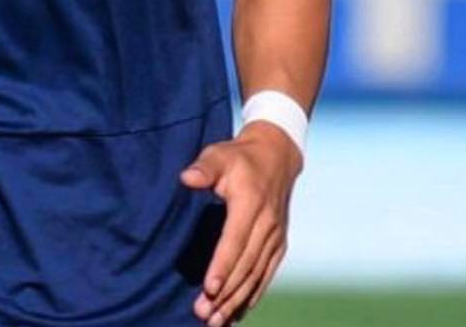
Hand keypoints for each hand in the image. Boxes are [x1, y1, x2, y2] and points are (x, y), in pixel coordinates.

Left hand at [180, 120, 302, 324]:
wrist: (276, 156)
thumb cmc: (239, 157)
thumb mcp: (220, 154)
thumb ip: (204, 168)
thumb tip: (187, 178)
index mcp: (251, 202)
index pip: (235, 239)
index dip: (223, 265)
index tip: (209, 288)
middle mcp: (267, 223)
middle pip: (246, 264)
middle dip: (226, 292)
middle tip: (204, 314)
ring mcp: (275, 235)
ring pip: (256, 274)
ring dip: (237, 300)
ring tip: (216, 321)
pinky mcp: (279, 244)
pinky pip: (266, 274)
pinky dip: (253, 294)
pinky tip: (238, 312)